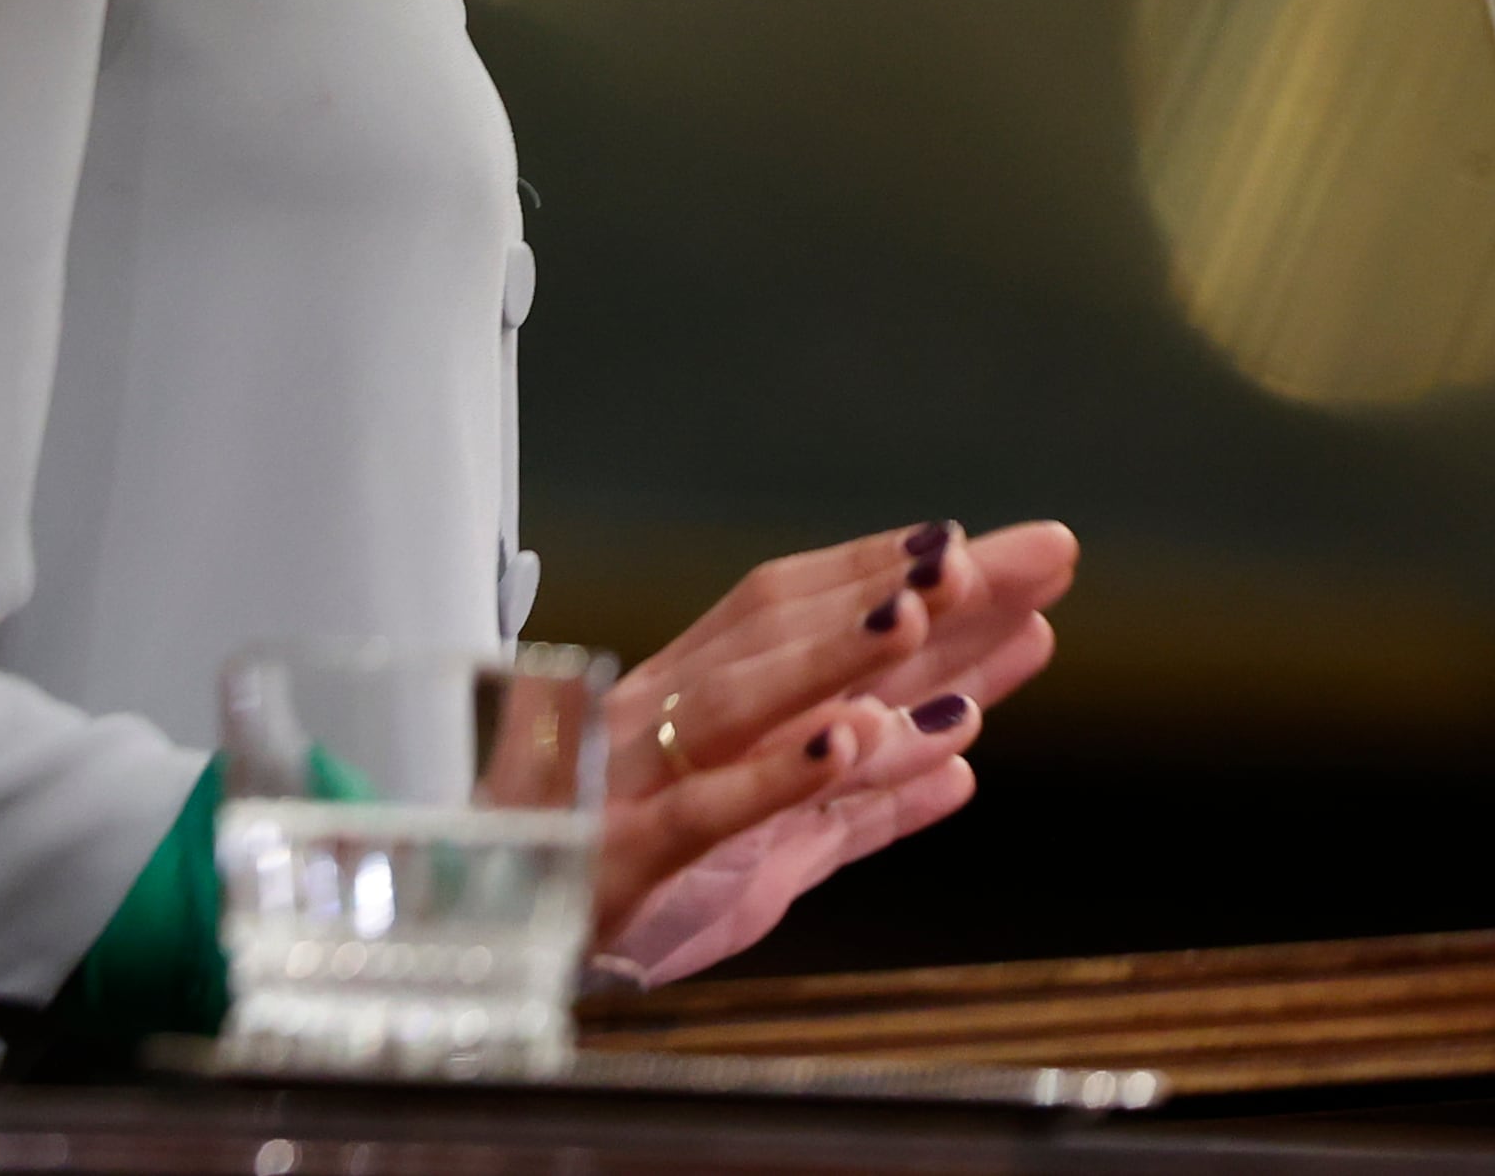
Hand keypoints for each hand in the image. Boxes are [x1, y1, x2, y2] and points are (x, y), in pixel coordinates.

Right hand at [550, 517, 1076, 986]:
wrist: (477, 947)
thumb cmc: (619, 880)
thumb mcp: (764, 847)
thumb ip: (860, 806)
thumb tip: (965, 756)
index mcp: (688, 697)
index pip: (792, 608)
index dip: (884, 569)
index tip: (984, 547)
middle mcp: (659, 716)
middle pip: (787, 631)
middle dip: (911, 590)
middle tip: (1018, 560)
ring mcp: (631, 780)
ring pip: (739, 700)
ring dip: (834, 655)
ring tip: (924, 616)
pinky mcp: (617, 858)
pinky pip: (702, 810)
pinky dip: (774, 776)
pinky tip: (850, 744)